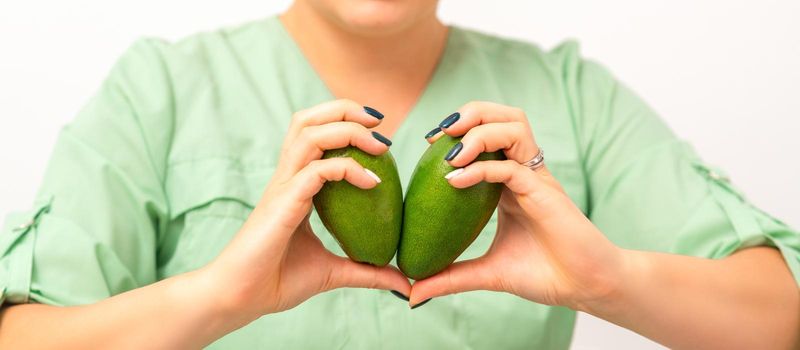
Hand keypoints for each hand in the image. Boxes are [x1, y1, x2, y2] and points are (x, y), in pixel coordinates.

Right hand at [204, 100, 410, 321]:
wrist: (240, 300)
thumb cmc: (277, 282)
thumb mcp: (333, 273)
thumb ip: (367, 271)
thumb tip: (404, 282)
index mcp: (295, 185)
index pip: (315, 135)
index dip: (346, 124)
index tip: (381, 139)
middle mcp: (287, 178)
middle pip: (308, 120)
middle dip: (345, 109)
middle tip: (380, 122)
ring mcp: (283, 187)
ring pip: (310, 133)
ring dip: (348, 129)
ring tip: (380, 144)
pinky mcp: (283, 202)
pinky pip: (318, 170)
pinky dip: (348, 168)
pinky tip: (372, 182)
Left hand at [410, 101, 624, 310]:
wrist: (585, 289)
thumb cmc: (545, 274)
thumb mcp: (487, 273)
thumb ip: (450, 277)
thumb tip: (412, 294)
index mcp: (511, 182)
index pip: (488, 135)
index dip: (459, 131)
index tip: (428, 144)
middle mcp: (524, 173)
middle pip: (503, 117)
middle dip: (471, 113)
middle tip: (438, 133)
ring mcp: (536, 179)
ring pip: (513, 128)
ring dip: (479, 131)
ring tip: (449, 150)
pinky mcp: (544, 193)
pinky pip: (511, 168)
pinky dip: (481, 169)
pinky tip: (455, 180)